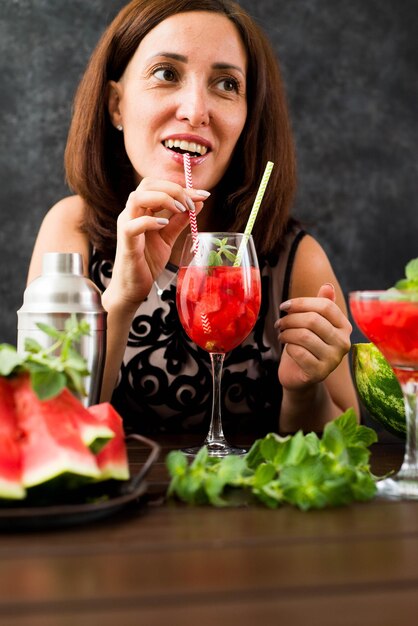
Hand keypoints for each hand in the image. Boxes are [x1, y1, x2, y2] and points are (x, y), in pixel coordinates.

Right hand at [103, 177, 207, 311]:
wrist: (133, 288)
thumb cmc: (146, 262)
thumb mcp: (168, 238)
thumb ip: (180, 221)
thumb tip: (198, 204)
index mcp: (141, 211)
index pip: (158, 186)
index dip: (181, 187)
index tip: (203, 194)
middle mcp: (131, 214)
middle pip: (147, 185)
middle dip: (172, 189)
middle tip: (190, 203)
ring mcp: (126, 226)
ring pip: (137, 198)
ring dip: (162, 199)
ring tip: (180, 210)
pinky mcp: (126, 242)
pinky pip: (133, 225)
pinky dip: (150, 221)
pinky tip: (164, 225)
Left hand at [275, 283, 351, 390]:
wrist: (300, 375)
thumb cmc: (306, 345)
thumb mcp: (313, 323)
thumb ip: (321, 305)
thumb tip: (327, 286)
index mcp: (344, 327)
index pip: (326, 306)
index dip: (301, 302)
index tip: (284, 306)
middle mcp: (343, 343)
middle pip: (313, 320)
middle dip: (290, 319)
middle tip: (279, 323)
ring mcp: (333, 360)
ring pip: (304, 336)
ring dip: (286, 333)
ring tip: (281, 334)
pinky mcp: (319, 373)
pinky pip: (299, 353)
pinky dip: (288, 347)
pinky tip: (286, 348)